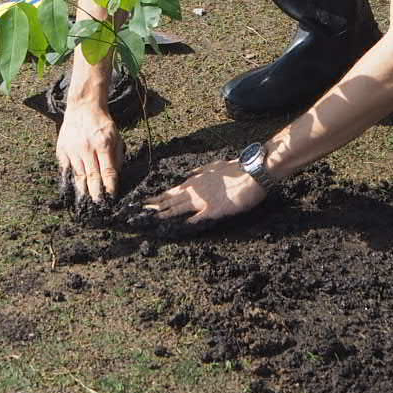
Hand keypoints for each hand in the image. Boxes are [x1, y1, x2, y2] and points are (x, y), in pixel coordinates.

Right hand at [56, 101, 122, 203]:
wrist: (83, 108)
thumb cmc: (102, 123)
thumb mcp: (116, 136)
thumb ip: (116, 157)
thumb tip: (115, 177)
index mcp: (103, 144)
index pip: (107, 171)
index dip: (109, 187)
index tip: (111, 198)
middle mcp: (87, 147)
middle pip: (92, 176)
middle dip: (95, 194)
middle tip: (97, 206)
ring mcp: (72, 149)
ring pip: (78, 175)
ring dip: (82, 190)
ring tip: (85, 203)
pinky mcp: (62, 149)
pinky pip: (66, 169)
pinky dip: (70, 179)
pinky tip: (72, 189)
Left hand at [144, 158, 266, 225]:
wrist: (251, 173)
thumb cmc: (235, 169)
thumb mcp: (213, 166)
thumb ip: (200, 172)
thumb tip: (187, 174)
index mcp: (195, 182)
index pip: (172, 192)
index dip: (158, 198)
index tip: (145, 202)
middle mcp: (196, 191)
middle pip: (171, 200)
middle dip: (155, 206)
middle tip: (140, 211)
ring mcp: (204, 200)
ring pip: (180, 208)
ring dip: (166, 213)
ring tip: (152, 218)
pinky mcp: (216, 209)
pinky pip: (200, 217)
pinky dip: (190, 221)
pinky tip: (182, 226)